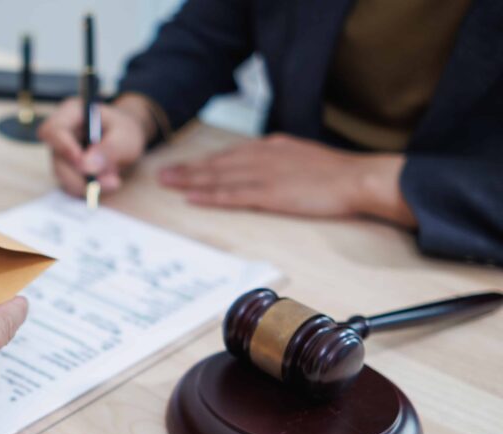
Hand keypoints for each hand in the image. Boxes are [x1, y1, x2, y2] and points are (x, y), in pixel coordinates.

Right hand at [38, 95, 156, 196]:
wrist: (126, 138)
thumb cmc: (125, 129)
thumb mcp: (125, 135)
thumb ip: (109, 149)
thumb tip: (87, 166)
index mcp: (71, 113)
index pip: (53, 130)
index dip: (64, 147)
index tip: (82, 163)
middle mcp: (61, 134)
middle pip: (57, 159)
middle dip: (79, 176)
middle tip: (109, 183)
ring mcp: (61, 153)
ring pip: (62, 176)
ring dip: (87, 185)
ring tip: (114, 181)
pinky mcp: (66, 169)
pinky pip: (70, 184)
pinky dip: (88, 189)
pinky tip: (106, 183)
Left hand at [158, 133, 416, 225]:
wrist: (358, 178)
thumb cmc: (337, 174)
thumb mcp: (304, 159)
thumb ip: (281, 163)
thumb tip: (265, 171)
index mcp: (273, 147)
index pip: (232, 154)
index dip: (206, 161)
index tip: (185, 165)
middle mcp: (264, 156)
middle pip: (218, 163)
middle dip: (188, 169)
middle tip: (162, 174)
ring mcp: (265, 174)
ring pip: (219, 176)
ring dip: (191, 180)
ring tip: (168, 183)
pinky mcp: (270, 193)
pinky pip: (233, 195)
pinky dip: (210, 196)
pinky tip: (192, 198)